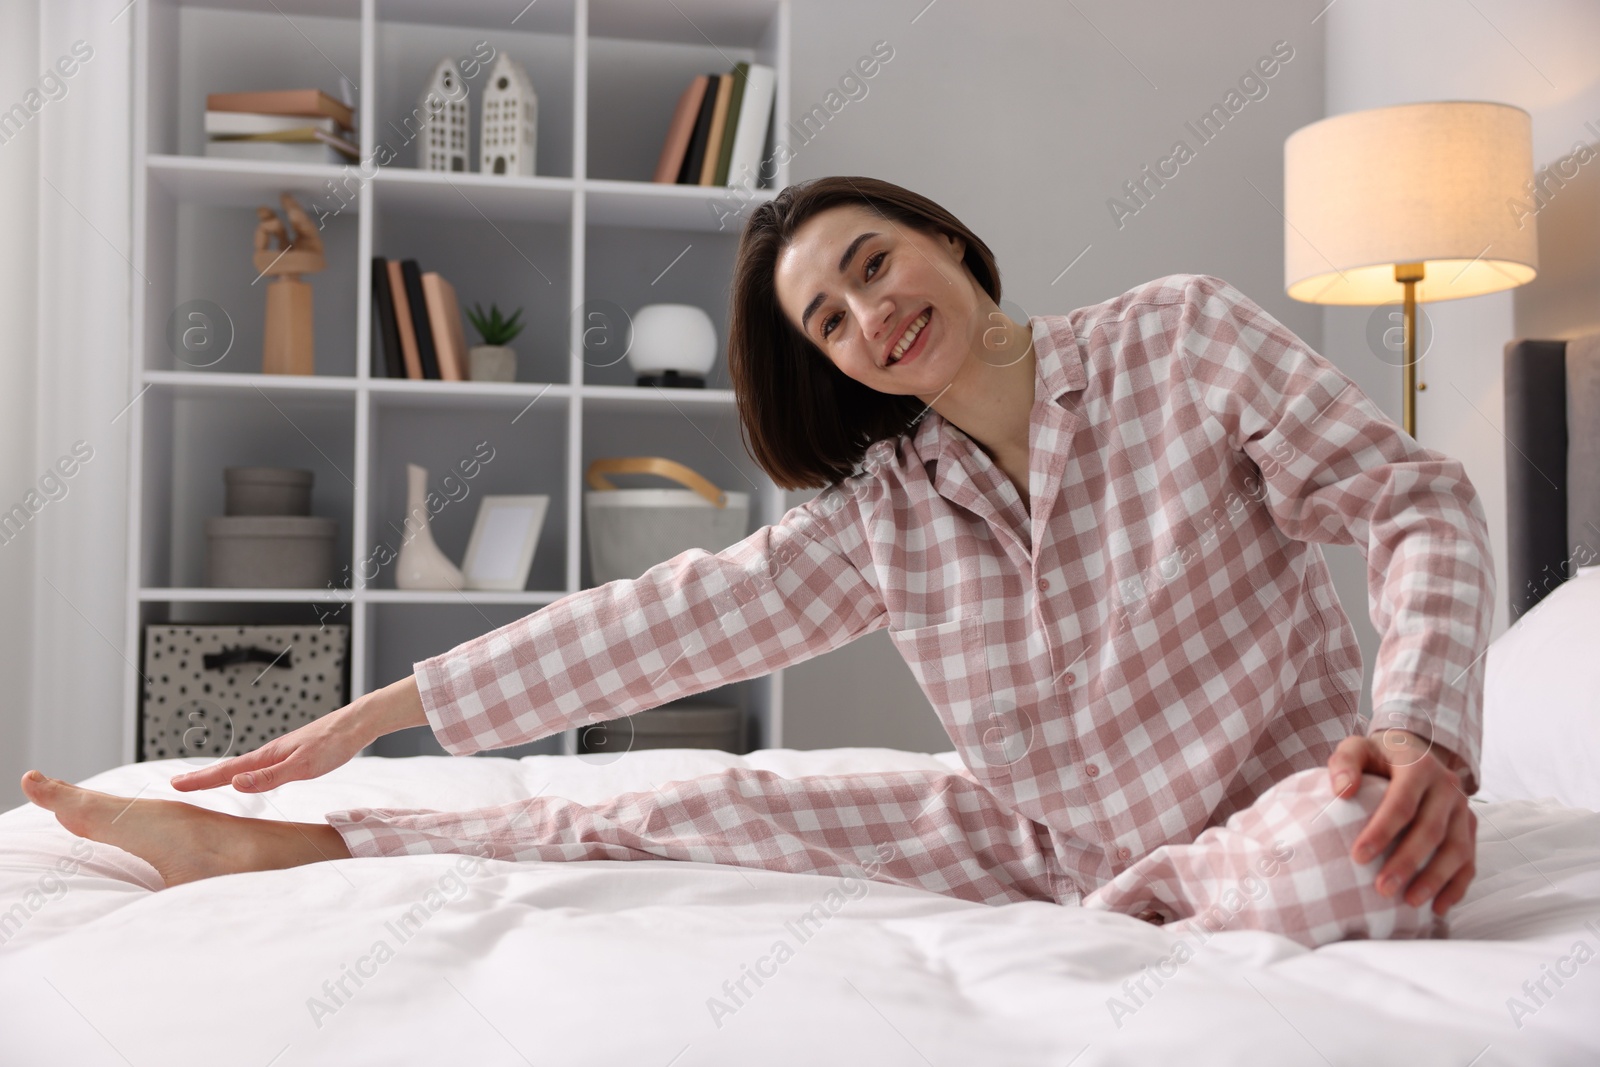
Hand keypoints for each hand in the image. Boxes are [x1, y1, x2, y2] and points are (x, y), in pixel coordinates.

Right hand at [169, 675, 426, 792]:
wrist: (357, 725)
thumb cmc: (333, 745)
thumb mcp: (303, 766)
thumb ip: (270, 777)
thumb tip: (236, 784)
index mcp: (268, 757)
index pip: (227, 771)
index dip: (201, 780)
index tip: (175, 785)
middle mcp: (270, 753)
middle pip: (230, 767)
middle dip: (204, 777)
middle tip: (179, 784)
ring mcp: (282, 753)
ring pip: (245, 766)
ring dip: (223, 774)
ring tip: (206, 782)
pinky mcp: (294, 754)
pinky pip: (261, 766)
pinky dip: (246, 772)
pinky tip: (252, 777)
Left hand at [1326, 729, 1475, 915]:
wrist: (1412, 751)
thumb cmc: (1377, 756)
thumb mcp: (1356, 748)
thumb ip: (1344, 763)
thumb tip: (1342, 790)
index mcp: (1419, 766)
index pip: (1402, 803)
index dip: (1382, 831)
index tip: (1358, 857)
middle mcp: (1447, 786)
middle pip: (1432, 830)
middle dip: (1408, 863)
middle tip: (1382, 889)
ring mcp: (1462, 808)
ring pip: (1457, 849)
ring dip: (1435, 880)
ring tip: (1409, 902)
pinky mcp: (1469, 827)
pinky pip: (1469, 861)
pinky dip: (1456, 887)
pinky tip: (1437, 908)